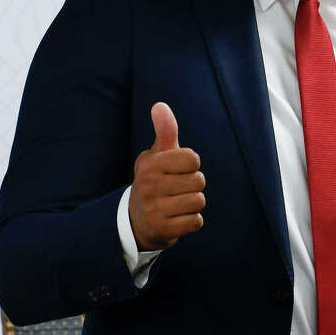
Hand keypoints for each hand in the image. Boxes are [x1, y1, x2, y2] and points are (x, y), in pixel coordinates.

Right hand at [128, 102, 205, 250]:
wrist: (136, 220)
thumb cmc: (155, 180)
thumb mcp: (157, 155)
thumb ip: (164, 130)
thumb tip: (160, 105)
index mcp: (149, 163)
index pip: (193, 159)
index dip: (191, 165)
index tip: (177, 170)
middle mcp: (148, 185)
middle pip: (199, 181)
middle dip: (193, 185)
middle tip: (176, 189)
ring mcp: (154, 209)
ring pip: (199, 201)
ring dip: (193, 204)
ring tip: (176, 204)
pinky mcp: (162, 230)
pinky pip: (196, 221)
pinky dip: (191, 221)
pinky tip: (177, 218)